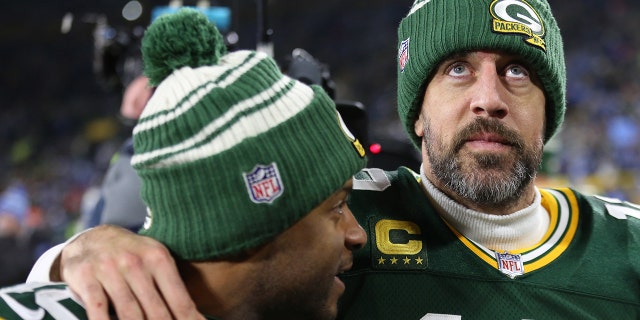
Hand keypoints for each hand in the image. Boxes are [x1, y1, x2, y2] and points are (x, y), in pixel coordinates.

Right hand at [59, 224, 203, 319]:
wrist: (91, 238)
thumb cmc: (132, 257)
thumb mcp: (155, 263)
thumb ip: (172, 290)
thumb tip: (195, 318)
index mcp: (159, 258)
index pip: (180, 301)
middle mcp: (136, 262)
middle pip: (157, 312)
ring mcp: (109, 269)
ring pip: (130, 314)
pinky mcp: (86, 277)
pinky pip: (98, 310)